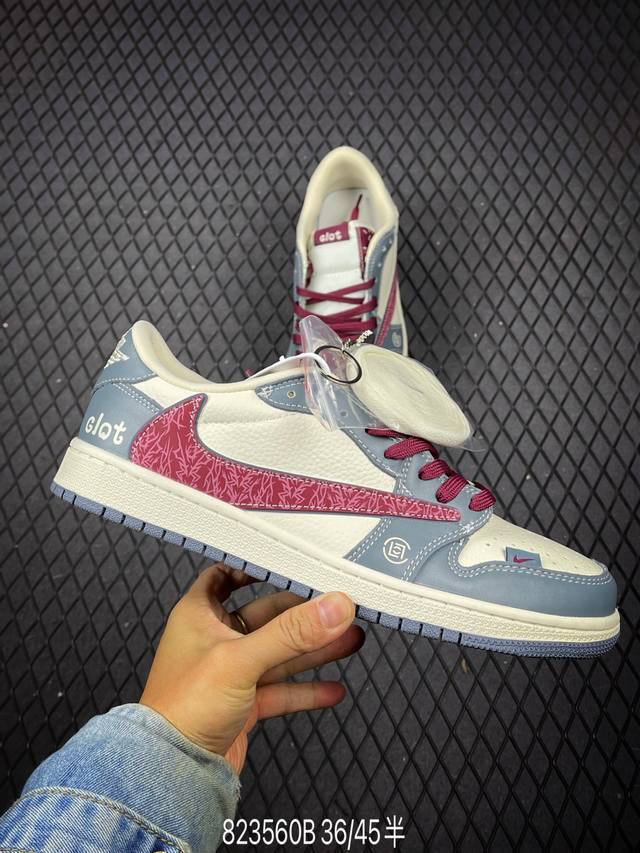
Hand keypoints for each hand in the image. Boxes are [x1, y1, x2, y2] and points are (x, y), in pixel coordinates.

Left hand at [140, 563, 362, 773]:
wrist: (171, 773)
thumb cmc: (181, 709)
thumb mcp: (240, 659)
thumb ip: (291, 633)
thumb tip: (334, 607)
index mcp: (199, 615)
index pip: (226, 576)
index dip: (254, 567)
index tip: (290, 562)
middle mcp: (214, 640)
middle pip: (266, 616)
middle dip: (305, 614)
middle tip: (340, 608)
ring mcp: (230, 674)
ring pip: (279, 653)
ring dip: (314, 649)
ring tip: (351, 639)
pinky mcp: (243, 705)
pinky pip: (281, 690)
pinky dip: (306, 689)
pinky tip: (332, 689)